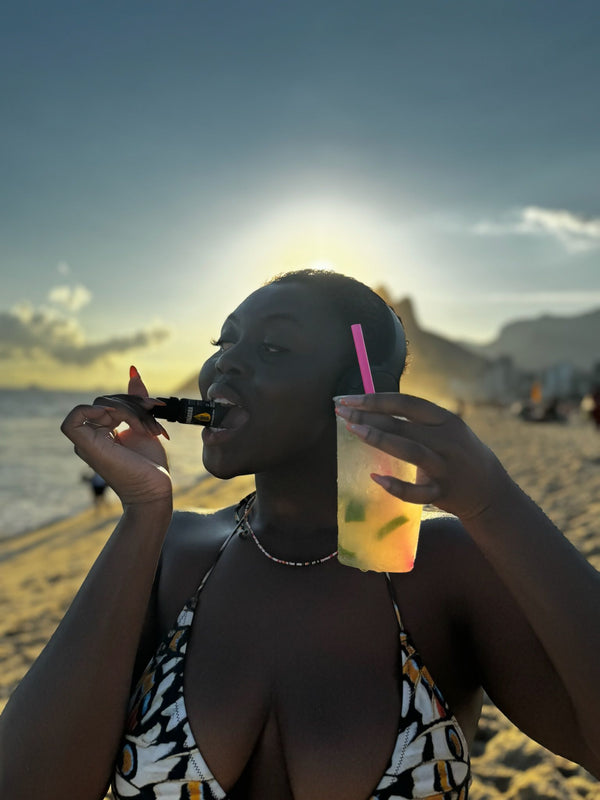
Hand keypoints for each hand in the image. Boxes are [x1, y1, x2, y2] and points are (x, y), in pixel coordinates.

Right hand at [61, 367, 172, 506]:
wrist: (154, 490)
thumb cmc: (150, 465)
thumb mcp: (144, 425)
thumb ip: (136, 400)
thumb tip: (133, 371)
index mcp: (101, 432)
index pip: (109, 401)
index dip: (131, 399)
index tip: (154, 407)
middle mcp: (90, 436)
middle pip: (107, 400)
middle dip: (135, 404)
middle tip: (157, 414)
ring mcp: (86, 442)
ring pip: (102, 404)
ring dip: (132, 410)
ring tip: (151, 429)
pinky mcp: (86, 446)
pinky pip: (76, 416)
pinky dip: (99, 410)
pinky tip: (122, 418)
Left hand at [334, 393, 508, 520]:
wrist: (489, 489)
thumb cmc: (456, 452)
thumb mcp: (445, 428)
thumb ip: (415, 420)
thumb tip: (370, 408)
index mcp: (445, 419)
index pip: (406, 403)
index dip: (375, 399)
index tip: (348, 399)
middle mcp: (447, 440)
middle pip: (403, 424)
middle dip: (369, 417)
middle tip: (341, 413)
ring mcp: (445, 467)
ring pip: (411, 452)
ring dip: (381, 440)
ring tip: (354, 431)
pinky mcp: (443, 493)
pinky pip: (416, 492)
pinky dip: (396, 486)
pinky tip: (375, 478)